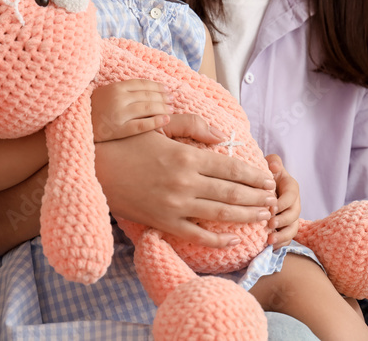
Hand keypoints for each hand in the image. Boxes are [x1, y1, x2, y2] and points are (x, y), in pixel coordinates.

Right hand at [91, 79, 205, 141]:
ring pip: (148, 108)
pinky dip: (156, 122)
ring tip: (171, 109)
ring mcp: (119, 115)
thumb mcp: (104, 92)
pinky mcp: (119, 130)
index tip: (166, 89)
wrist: (73, 125)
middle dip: (163, 97)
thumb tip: (144, 88)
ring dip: (163, 108)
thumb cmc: (89, 108)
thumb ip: (122, 89)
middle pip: (148, 95)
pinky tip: (166, 120)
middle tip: (173, 99)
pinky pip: (142, 125)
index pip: (142, 84)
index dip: (157, 86)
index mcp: (115, 88)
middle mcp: (119, 99)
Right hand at [94, 129, 277, 248]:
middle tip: (272, 199)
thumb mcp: (160, 126)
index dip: (252, 175)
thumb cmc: (128, 142)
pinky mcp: (162, 223)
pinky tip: (233, 239)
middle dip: (256, 197)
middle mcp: (184, 183)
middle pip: (231, 193)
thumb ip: (193, 127)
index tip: (267, 179)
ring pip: (219, 214)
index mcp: (186, 157)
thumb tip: (222, 138)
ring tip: (263, 216)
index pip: (230, 168)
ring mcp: (174, 206)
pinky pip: (195, 236)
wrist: (94, 168)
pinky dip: (216, 240)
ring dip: (245, 216)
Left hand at [265, 154, 300, 248]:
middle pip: (294, 214)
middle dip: (283, 220)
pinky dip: (280, 243)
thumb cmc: (264, 176)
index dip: (283, 203)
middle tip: (269, 224)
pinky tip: (269, 247)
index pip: (292, 195)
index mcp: (291, 188)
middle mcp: (294, 203)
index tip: (271, 208)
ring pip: (292, 228)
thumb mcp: (269, 165)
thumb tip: (274, 166)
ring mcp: (290, 217)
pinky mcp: (285, 229)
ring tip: (269, 240)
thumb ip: (273, 162)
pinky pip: (287, 239)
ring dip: (282, 235)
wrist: (261, 189)